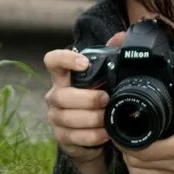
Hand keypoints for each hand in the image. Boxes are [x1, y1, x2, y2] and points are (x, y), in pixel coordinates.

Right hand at [44, 47, 111, 173]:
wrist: (93, 135)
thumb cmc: (98, 103)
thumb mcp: (106, 80)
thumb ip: (113, 56)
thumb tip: (121, 37)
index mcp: (64, 78)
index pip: (53, 61)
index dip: (65, 59)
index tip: (84, 63)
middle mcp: (55, 97)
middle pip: (61, 96)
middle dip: (86, 99)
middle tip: (106, 99)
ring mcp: (55, 118)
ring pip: (67, 118)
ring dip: (91, 119)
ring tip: (107, 119)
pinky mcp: (61, 137)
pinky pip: (74, 137)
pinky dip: (92, 136)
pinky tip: (104, 133)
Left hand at [118, 72, 173, 173]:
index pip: (142, 151)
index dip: (125, 143)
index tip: (118, 131)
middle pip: (134, 163)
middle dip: (123, 149)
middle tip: (120, 134)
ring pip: (138, 173)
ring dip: (128, 159)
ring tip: (127, 143)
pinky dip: (138, 167)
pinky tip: (139, 153)